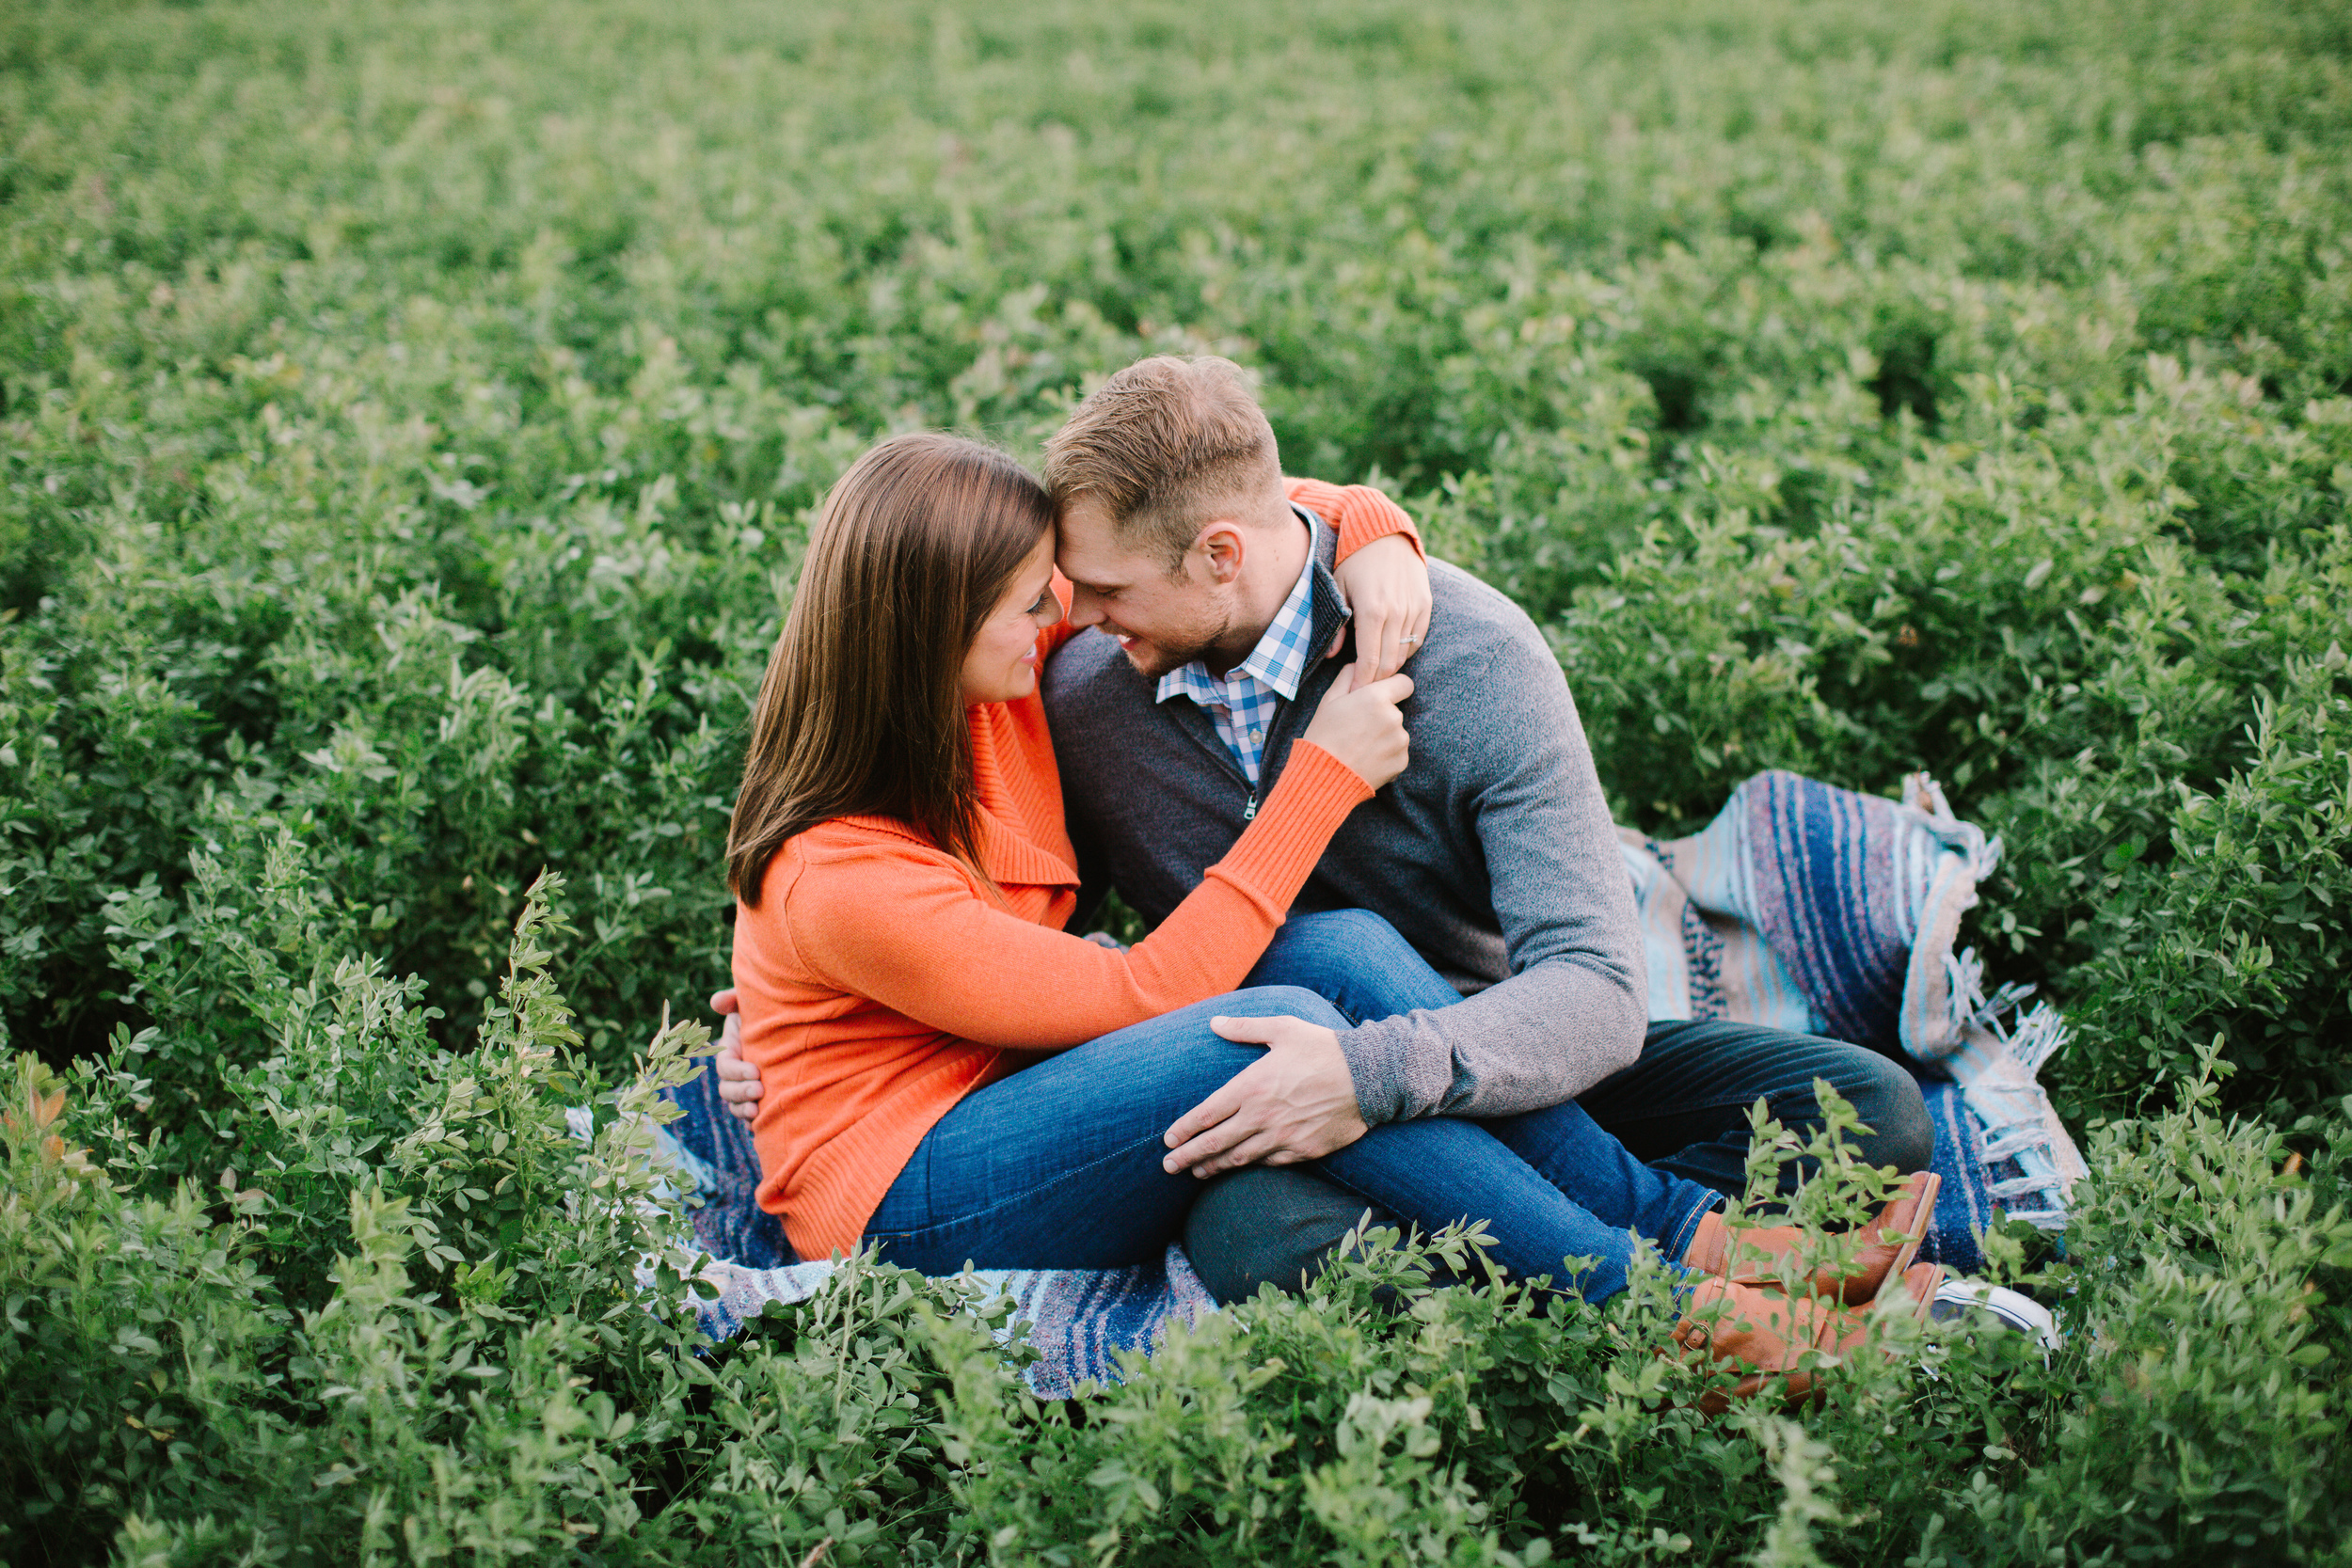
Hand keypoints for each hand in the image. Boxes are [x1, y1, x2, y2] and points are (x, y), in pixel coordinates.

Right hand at [709, 989, 760, 1123]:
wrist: (796, 1030)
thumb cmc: (771, 1013)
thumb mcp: (751, 1004)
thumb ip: (734, 1000)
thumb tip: (717, 1002)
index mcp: (732, 1051)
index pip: (726, 1067)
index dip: (737, 1071)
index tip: (756, 1071)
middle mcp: (736, 1073)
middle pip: (728, 1090)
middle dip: (741, 1093)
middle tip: (759, 1091)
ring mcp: (747, 1088)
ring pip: (737, 1106)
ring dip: (744, 1110)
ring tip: (758, 1110)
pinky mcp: (761, 1101)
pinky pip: (751, 1118)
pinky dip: (754, 1123)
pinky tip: (764, 1122)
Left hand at [1161, 1014, 1369, 1176]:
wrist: (1369, 1077)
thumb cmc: (1323, 1048)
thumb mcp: (1282, 1029)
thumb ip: (1244, 1028)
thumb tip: (1214, 1022)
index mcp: (1251, 1086)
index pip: (1205, 1114)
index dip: (1183, 1130)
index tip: (1168, 1140)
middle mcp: (1261, 1115)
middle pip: (1214, 1143)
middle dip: (1187, 1157)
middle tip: (1168, 1167)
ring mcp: (1282, 1136)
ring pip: (1238, 1158)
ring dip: (1213, 1167)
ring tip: (1196, 1172)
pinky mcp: (1303, 1150)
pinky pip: (1269, 1163)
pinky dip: (1249, 1166)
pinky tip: (1239, 1166)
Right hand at [1299, 671, 1412, 789]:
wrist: (1323, 777)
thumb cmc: (1323, 737)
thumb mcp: (1329, 701)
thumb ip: (1347, 678)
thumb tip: (1357, 666)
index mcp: (1376, 698)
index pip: (1405, 683)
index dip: (1394, 688)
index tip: (1383, 696)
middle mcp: (1393, 717)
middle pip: (1396, 710)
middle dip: (1382, 716)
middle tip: (1358, 729)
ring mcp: (1400, 741)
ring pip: (1397, 732)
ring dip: (1384, 737)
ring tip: (1360, 748)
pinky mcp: (1402, 762)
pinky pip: (1397, 753)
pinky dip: (1386, 756)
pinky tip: (1366, 760)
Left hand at [1331, 532, 1431, 685]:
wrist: (1385, 534)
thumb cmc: (1355, 561)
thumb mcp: (1337, 588)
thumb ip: (1337, 625)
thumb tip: (1332, 655)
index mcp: (1372, 610)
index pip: (1370, 661)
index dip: (1362, 682)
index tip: (1355, 692)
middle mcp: (1397, 612)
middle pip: (1389, 662)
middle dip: (1376, 680)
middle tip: (1364, 688)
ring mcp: (1414, 609)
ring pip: (1404, 652)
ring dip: (1390, 666)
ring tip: (1376, 671)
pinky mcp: (1426, 605)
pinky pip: (1418, 638)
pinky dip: (1406, 650)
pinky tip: (1392, 651)